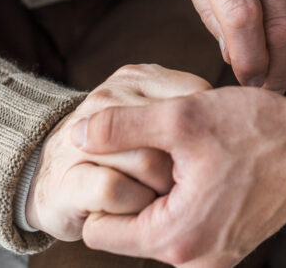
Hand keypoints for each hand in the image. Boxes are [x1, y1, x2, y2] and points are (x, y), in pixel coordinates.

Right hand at [25, 64, 210, 240]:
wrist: (51, 180)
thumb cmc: (119, 153)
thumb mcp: (155, 115)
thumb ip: (187, 107)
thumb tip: (234, 115)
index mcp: (135, 78)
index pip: (193, 97)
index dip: (204, 133)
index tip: (199, 155)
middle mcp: (107, 97)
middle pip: (174, 132)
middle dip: (187, 167)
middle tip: (183, 184)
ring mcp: (83, 135)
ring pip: (150, 162)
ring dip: (163, 191)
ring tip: (157, 198)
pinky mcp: (68, 178)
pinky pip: (118, 190)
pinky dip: (133, 205)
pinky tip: (130, 208)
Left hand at [72, 87, 285, 266]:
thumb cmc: (260, 131)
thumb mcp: (182, 118)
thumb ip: (122, 127)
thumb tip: (78, 133)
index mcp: (175, 239)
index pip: (99, 231)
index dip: (103, 187)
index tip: (120, 153)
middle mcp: (195, 261)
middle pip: (128, 231)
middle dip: (133, 189)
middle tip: (154, 147)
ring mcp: (216, 256)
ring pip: (158, 225)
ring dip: (161, 191)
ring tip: (182, 152)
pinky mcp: (232, 243)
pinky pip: (188, 225)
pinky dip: (185, 196)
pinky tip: (204, 162)